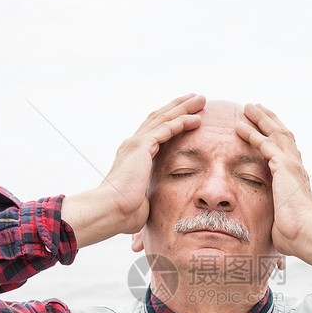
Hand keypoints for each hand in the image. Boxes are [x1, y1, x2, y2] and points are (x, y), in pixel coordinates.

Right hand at [62, 94, 204, 247]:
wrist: (110, 211)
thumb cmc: (123, 214)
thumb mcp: (142, 201)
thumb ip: (149, 197)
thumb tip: (154, 208)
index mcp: (133, 156)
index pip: (154, 131)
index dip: (171, 120)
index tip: (188, 114)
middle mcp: (133, 145)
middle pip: (159, 118)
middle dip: (179, 107)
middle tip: (196, 98)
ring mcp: (136, 144)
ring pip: (164, 118)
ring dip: (184, 108)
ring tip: (201, 99)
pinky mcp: (141, 147)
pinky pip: (166, 129)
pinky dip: (182, 122)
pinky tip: (197, 118)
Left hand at [236, 104, 311, 268]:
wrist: (305, 234)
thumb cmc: (294, 235)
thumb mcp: (280, 220)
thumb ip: (273, 214)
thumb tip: (265, 226)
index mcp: (296, 178)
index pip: (286, 150)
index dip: (275, 136)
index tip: (265, 127)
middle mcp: (296, 167)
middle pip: (283, 135)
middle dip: (269, 120)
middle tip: (256, 108)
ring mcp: (291, 165)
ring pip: (276, 133)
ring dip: (261, 119)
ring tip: (249, 107)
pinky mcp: (284, 167)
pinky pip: (266, 144)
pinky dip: (253, 133)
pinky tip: (240, 126)